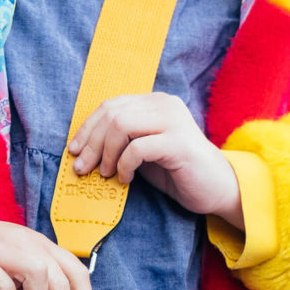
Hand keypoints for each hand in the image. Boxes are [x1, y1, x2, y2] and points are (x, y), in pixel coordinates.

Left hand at [68, 93, 244, 230]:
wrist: (216, 187)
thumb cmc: (178, 172)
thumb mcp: (144, 152)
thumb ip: (123, 143)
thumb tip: (87, 150)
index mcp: (154, 103)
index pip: (111, 106)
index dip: (87, 128)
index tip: (74, 151)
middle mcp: (163, 105)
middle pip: (112, 114)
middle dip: (90, 144)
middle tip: (82, 169)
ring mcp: (172, 121)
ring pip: (122, 126)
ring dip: (106, 154)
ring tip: (106, 174)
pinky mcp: (177, 143)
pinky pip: (138, 149)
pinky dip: (125, 166)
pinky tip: (126, 180)